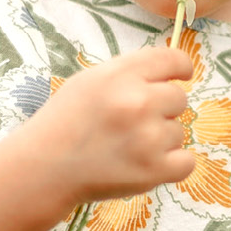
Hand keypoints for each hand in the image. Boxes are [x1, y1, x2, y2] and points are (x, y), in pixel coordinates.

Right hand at [15, 45, 196, 204]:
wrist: (44, 168)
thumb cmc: (66, 121)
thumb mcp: (91, 80)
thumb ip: (130, 73)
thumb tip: (170, 74)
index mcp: (121, 75)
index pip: (173, 59)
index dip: (180, 68)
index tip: (180, 77)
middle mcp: (137, 102)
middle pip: (180, 98)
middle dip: (163, 109)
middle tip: (134, 122)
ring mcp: (148, 137)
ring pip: (179, 132)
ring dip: (160, 140)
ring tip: (127, 146)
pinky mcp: (154, 170)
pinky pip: (187, 162)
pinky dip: (172, 165)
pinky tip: (147, 163)